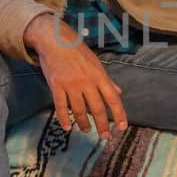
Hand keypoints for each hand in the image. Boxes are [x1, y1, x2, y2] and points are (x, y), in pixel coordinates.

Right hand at [23, 14, 127, 139]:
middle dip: (102, 125)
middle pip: (97, 108)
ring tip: (86, 130)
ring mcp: (71, 84)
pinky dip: (63, 118)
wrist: (54, 40)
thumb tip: (119, 93)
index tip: (122, 128)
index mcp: (99, 76)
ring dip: (83, 123)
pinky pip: (60, 106)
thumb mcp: (96, 63)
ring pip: (79, 110)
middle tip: (104, 136)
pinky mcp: (56, 86)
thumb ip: (107, 80)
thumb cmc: (77, 51)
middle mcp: (87, 82)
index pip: (113, 99)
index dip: (119, 114)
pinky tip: (67, 127)